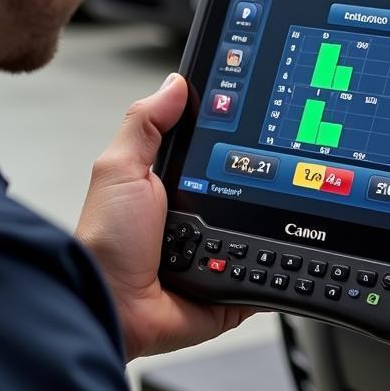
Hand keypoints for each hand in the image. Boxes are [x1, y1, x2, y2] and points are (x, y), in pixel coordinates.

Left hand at [76, 73, 255, 360]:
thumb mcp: (120, 169)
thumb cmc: (105, 243)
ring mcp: (213, 258)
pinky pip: (263, 279)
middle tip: (282, 167)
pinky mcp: (229, 292)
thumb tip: (175, 83)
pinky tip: (284, 255)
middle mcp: (194, 223)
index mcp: (170, 190)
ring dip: (269, 227)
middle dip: (265, 184)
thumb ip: (145, 123)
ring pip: (261, 234)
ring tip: (276, 212)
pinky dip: (275, 271)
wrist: (112, 307)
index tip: (265, 119)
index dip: (236, 140)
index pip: (213, 155)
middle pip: (246, 192)